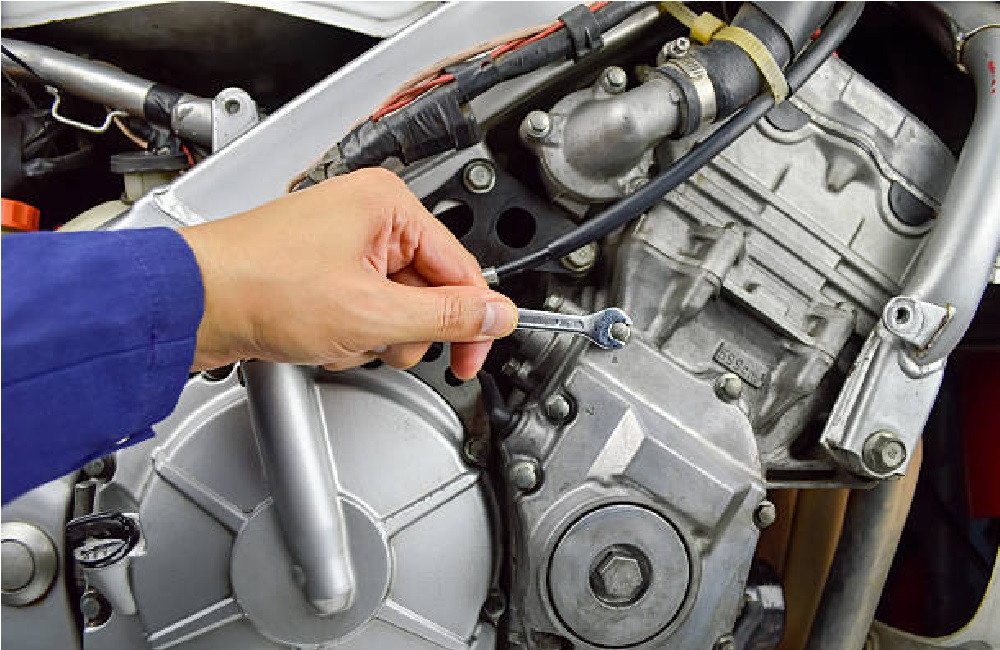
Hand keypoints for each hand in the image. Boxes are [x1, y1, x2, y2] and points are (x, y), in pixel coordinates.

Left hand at [179, 168, 516, 378]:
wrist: (192, 303)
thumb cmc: (262, 286)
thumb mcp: (375, 313)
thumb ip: (447, 317)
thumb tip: (496, 314)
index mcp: (388, 206)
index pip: (461, 269)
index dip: (471, 321)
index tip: (473, 355)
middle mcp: (367, 217)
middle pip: (427, 291)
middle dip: (405, 330)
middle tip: (379, 340)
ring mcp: (341, 244)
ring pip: (393, 308)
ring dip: (374, 336)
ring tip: (338, 336)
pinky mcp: (320, 272)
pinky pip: (361, 310)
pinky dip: (348, 333)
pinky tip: (320, 335)